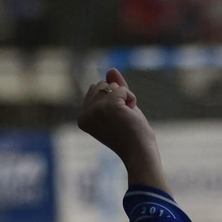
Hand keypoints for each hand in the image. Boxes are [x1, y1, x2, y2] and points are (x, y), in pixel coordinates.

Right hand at [78, 68, 162, 185]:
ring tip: (126, 117)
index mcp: (82, 118)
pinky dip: (131, 98)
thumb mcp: (120, 108)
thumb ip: (114, 89)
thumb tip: (111, 69)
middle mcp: (85, 114)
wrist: (139, 152)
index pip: (94, 90)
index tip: (115, 121)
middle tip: (122, 118)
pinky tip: (131, 114)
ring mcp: (96, 110)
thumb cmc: (131, 134)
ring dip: (124, 97)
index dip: (111, 100)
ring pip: (111, 85)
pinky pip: (123, 89)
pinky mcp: (109, 106)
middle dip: (116, 96)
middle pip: (100, 85)